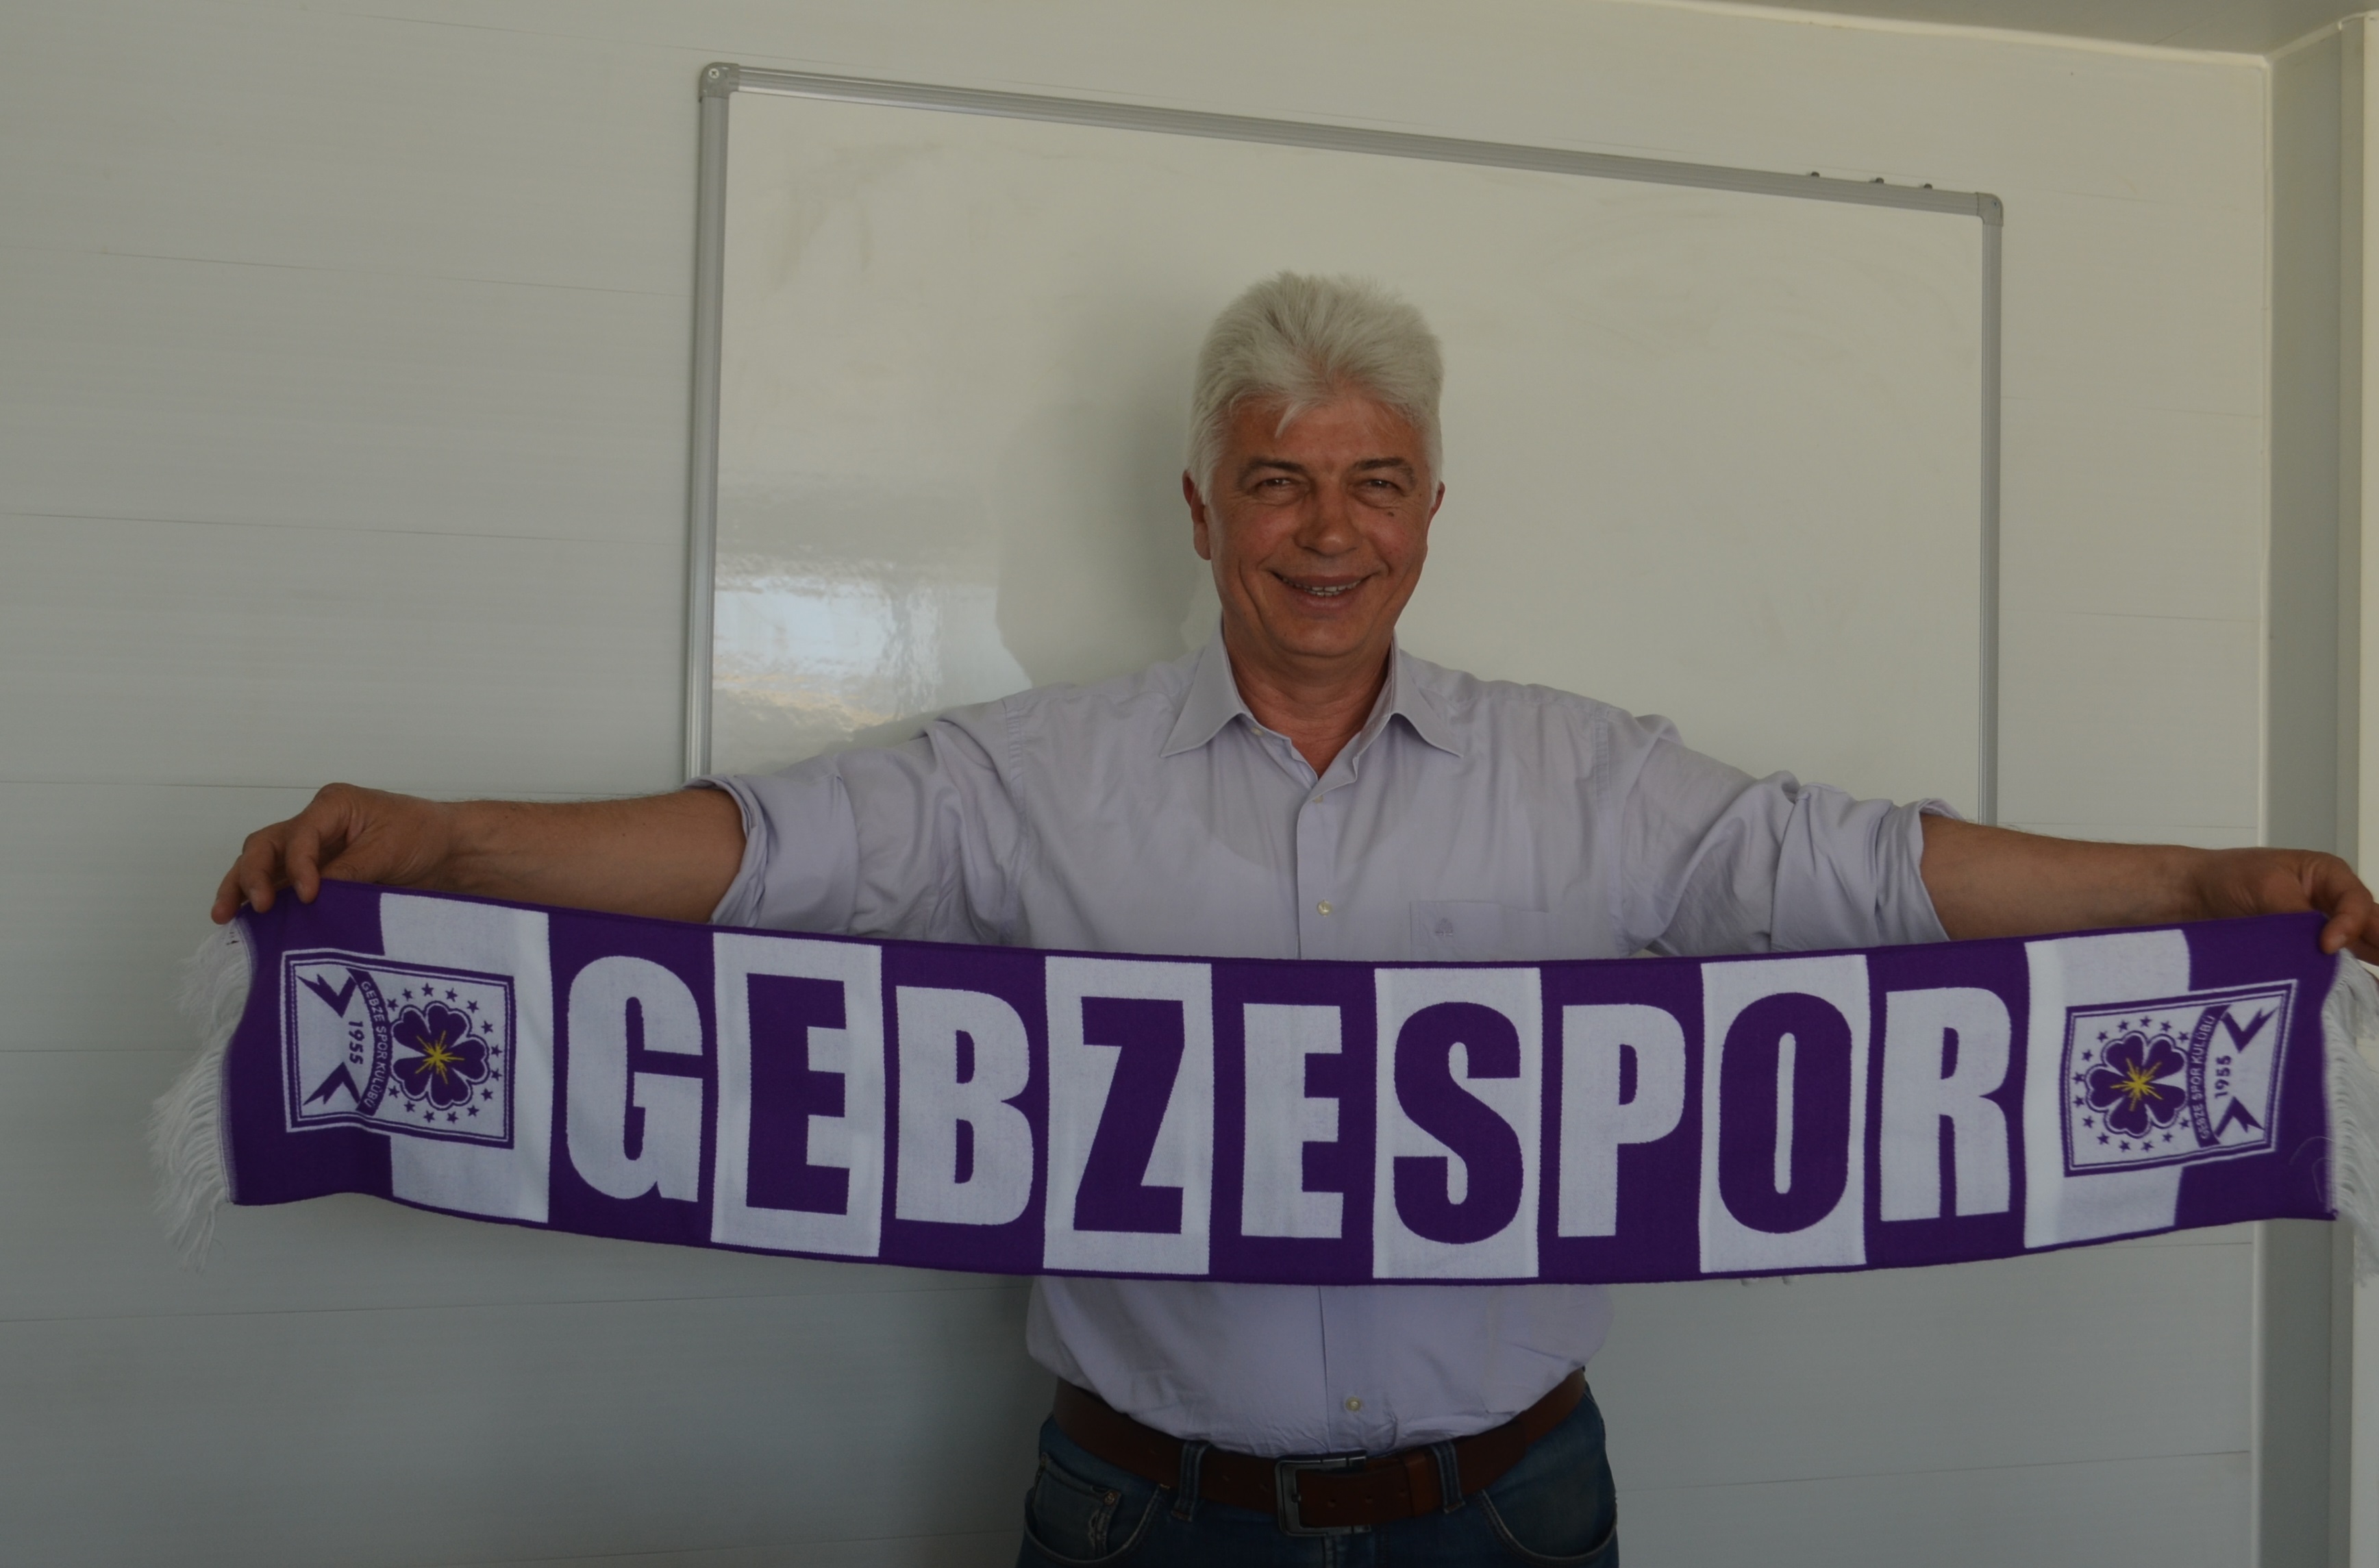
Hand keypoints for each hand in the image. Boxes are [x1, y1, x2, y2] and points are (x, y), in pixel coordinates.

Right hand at [211, 784, 456, 923]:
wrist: (449, 849)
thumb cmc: (423, 836)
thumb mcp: (387, 851)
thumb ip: (347, 873)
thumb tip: (309, 898)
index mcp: (332, 806)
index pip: (297, 836)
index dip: (298, 867)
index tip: (309, 897)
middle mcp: (313, 824)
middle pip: (265, 846)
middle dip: (251, 875)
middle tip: (253, 907)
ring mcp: (311, 849)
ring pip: (263, 864)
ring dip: (243, 888)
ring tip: (225, 916)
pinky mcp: (316, 873)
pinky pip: (281, 883)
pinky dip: (265, 899)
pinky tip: (248, 921)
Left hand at [2192, 847, 2378, 962]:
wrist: (2191, 895)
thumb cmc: (2228, 877)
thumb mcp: (2266, 888)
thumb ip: (2299, 915)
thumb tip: (2326, 947)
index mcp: (2329, 876)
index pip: (2356, 903)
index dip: (2349, 925)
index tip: (2327, 946)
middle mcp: (2334, 903)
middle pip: (2372, 926)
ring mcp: (2324, 929)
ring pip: (2362, 948)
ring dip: (2373, 965)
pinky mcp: (2307, 952)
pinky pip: (2336, 966)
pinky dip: (2350, 980)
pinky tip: (2366, 997)